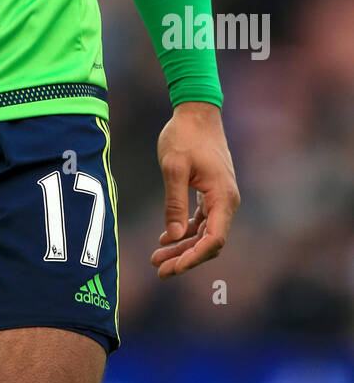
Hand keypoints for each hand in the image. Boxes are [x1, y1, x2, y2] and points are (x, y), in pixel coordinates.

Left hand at [151, 102, 239, 278]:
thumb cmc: (185, 136)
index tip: (173, 267)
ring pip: (204, 232)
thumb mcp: (173, 167)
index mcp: (222, 197)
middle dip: (185, 257)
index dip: (194, 257)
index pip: (214, 239)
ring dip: (182, 246)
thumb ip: (173, 202)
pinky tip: (165, 238)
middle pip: (209, 241)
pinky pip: (201, 220)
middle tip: (159, 270)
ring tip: (156, 258)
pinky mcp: (211, 192)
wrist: (196, 112)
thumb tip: (172, 236)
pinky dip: (185, 230)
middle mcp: (226, 201)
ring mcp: (220, 197)